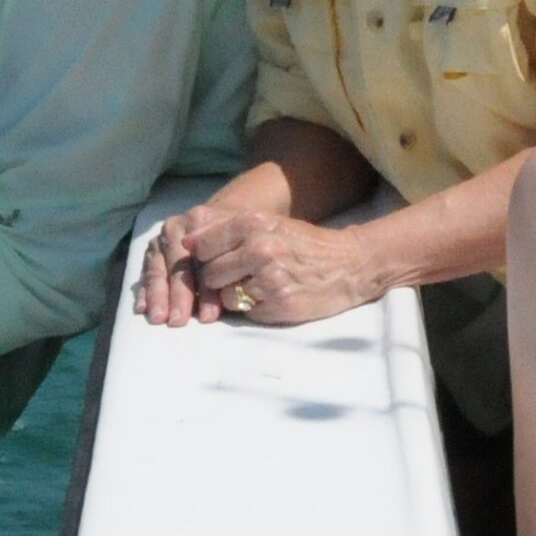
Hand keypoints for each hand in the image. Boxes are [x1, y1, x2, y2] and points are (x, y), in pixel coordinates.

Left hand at [138, 206, 383, 327]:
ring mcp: (269, 279)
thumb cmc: (302, 243)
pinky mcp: (279, 305)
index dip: (200, 257)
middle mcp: (259, 248)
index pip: (201, 245)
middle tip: (239, 275)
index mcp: (254, 223)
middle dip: (217, 278)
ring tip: (258, 285)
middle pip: (209, 272)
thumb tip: (185, 240)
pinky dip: (252, 307)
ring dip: (234, 294)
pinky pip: (244, 312)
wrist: (350, 265)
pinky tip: (270, 296)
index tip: (207, 261)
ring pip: (224, 295)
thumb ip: (226, 228)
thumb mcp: (267, 223)